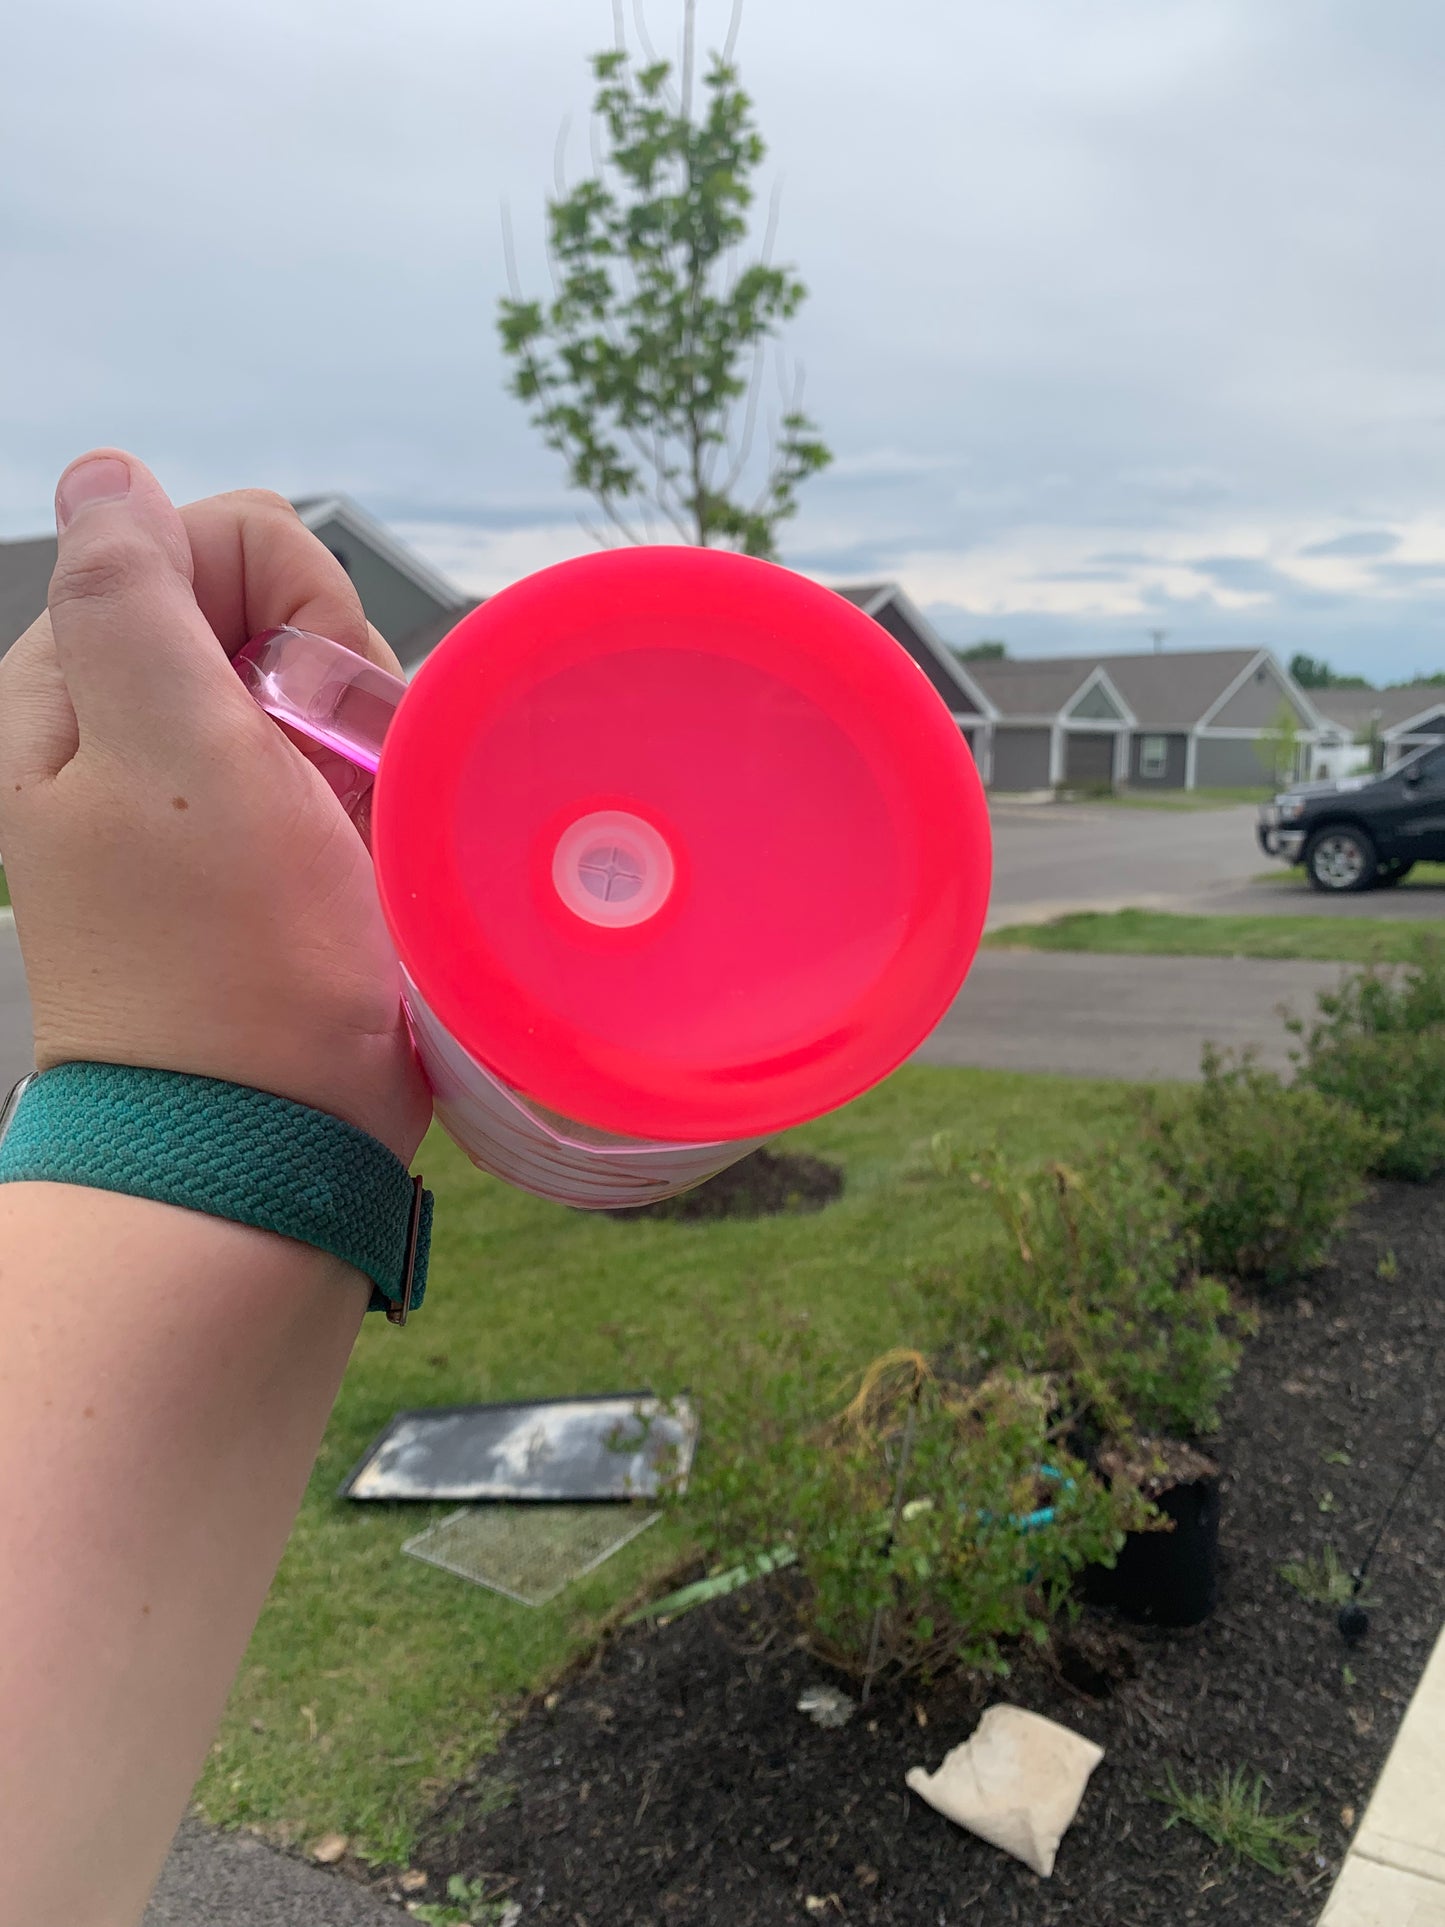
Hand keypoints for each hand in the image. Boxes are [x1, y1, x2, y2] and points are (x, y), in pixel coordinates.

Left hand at [0, 450, 431, 1161]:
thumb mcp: (169, 756)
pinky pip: (347, 764)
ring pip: (327, 687)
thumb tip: (106, 472)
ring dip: (367, 750)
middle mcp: (131, 723)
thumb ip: (131, 597)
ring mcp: (205, 788)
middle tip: (332, 794)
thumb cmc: (226, 961)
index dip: (292, 604)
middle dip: (336, 683)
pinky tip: (369, 864)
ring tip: (353, 845)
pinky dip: (376, 801)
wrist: (266, 1141)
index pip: (213, 536)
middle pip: (277, 606)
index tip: (306, 718)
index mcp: (78, 685)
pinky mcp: (268, 847)